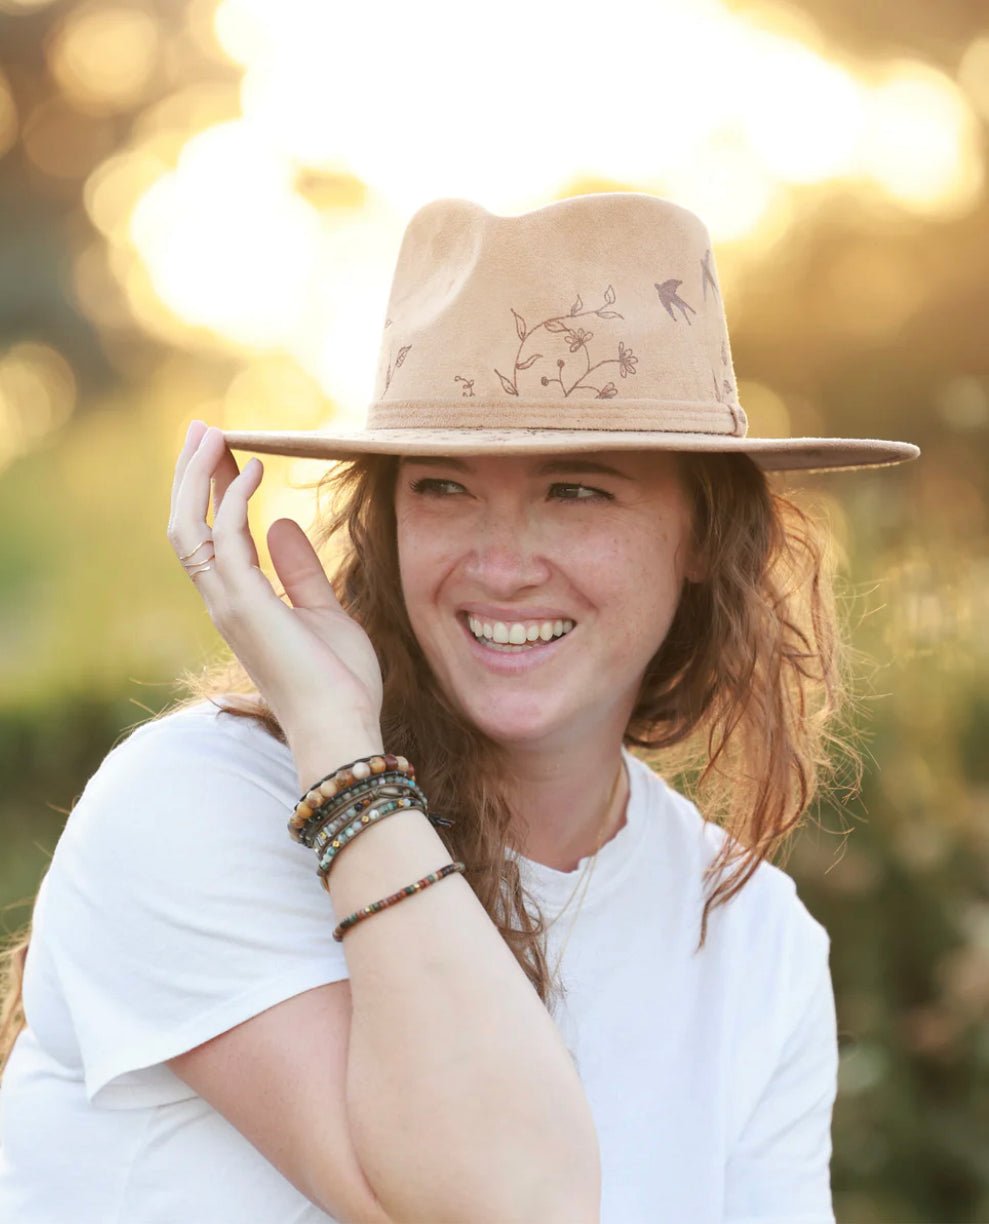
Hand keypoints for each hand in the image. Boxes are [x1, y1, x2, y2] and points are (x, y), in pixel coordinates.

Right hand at [167, 421, 383, 756]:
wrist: (343, 727)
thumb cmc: (338, 682)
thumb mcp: (325, 612)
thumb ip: (301, 570)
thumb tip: (279, 523)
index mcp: (241, 604)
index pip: (213, 535)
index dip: (215, 491)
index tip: (226, 452)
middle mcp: (224, 601)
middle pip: (188, 525)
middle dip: (193, 475)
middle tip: (205, 429)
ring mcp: (228, 603)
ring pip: (188, 527)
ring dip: (197, 477)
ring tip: (214, 434)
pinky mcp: (242, 604)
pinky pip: (224, 538)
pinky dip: (233, 499)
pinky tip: (255, 470)